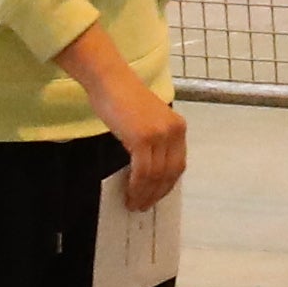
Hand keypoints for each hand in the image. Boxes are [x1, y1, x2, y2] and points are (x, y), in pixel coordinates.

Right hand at [75, 47, 188, 216]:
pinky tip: (130, 193)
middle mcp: (174, 131)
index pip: (177, 164)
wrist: (109, 80)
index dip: (167, 185)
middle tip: (143, 206)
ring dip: (145, 194)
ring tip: (134, 203)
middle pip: (169, 173)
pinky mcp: (143, 138)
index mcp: (178, 127)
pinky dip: (137, 186)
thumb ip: (152, 142)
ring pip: (156, 175)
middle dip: (156, 193)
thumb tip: (147, 173)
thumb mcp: (145, 122)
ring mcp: (160, 134)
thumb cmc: (121, 98)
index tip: (156, 196)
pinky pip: (143, 171)